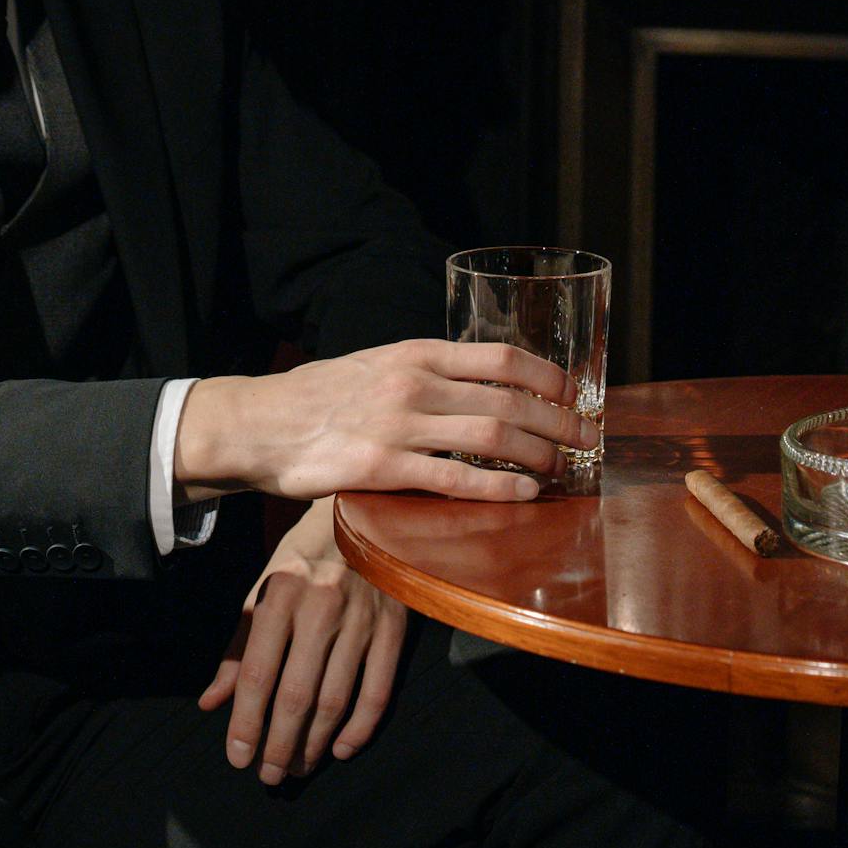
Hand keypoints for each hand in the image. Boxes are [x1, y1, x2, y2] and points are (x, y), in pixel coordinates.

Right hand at [174, 337, 576, 502]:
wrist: (260, 423)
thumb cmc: (321, 397)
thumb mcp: (376, 365)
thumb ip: (423, 373)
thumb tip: (476, 387)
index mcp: (414, 353)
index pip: (498, 356)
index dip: (545, 375)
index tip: (573, 392)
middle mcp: (412, 383)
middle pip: (507, 400)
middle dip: (557, 421)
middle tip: (587, 438)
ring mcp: (398, 426)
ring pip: (490, 438)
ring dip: (537, 455)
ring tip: (561, 469)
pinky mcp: (381, 470)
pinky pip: (454, 480)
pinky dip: (498, 488)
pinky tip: (524, 495)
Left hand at [198, 498, 407, 784]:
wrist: (365, 510)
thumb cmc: (305, 555)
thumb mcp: (265, 587)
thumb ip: (239, 646)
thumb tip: (210, 704)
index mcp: (281, 594)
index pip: (257, 673)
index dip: (245, 722)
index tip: (237, 758)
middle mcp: (320, 607)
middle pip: (296, 695)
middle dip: (279, 745)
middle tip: (269, 776)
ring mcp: (361, 618)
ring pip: (335, 699)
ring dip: (314, 744)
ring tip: (298, 767)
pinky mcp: (393, 626)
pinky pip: (378, 690)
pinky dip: (360, 727)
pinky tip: (341, 748)